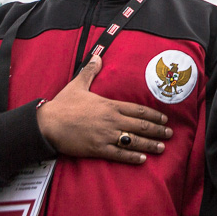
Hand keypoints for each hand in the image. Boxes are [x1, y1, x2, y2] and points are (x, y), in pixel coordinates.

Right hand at [36, 55, 172, 163]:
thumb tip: (97, 56)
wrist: (46, 124)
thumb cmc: (62, 105)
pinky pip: (118, 154)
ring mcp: (105, 135)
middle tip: (169, 134)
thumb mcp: (78, 84)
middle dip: (157, 130)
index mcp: (110, 105)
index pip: (138, 110)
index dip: (153, 115)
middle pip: (140, 126)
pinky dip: (131, 157)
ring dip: (149, 144)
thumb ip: (90, 71)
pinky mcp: (97, 149)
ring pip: (133, 140)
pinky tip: (142, 160)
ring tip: (162, 148)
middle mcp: (111, 120)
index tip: (164, 119)